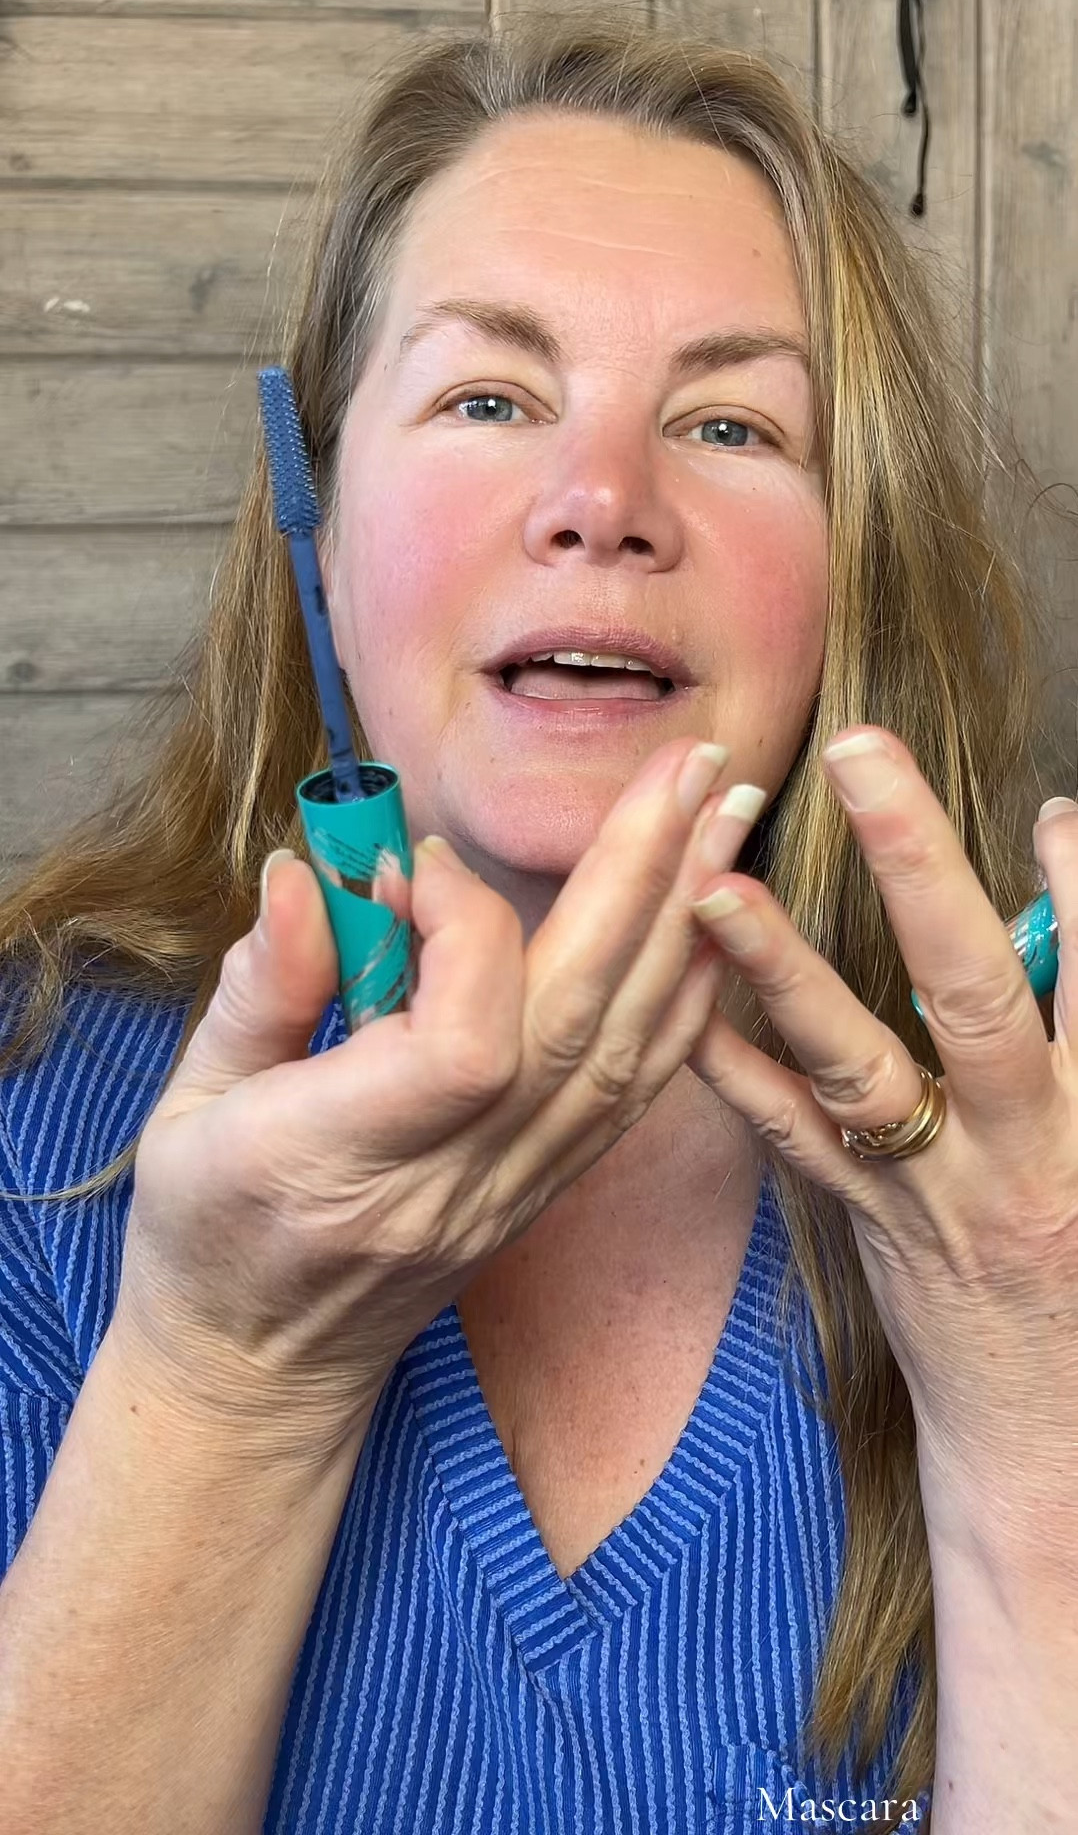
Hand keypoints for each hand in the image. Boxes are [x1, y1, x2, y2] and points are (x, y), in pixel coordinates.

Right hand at [113, 737, 760, 1463]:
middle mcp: (450, 1182)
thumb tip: (308, 871)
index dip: (464, 931)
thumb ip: (259, 988)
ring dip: (686, 926)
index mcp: (340, 1159)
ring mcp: (512, 1194)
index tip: (417, 866)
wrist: (262, 1374)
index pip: (464, 1045)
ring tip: (729, 817)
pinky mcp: (545, 1192)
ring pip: (625, 1053)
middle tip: (690, 766)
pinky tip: (715, 931)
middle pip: (574, 1023)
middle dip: (640, 880)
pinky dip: (683, 1006)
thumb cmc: (205, 1235)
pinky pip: (633, 1097)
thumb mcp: (187, 1109)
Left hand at [683, 725, 1077, 1547]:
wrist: (1056, 1450)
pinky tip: (687, 1015)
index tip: (1051, 809)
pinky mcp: (869, 1226)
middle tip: (859, 755)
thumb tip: (1063, 919)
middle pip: (978, 991)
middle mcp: (1023, 1150)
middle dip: (918, 866)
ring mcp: (933, 1190)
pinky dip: (739, 1074)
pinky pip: (794, 1145)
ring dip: (783, 968)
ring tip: (716, 887)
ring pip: (857, 1068)